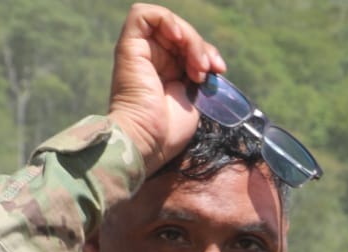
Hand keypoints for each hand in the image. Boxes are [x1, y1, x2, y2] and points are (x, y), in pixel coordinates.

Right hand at [107, 4, 225, 173]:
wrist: (150, 140)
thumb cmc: (169, 129)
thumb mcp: (194, 96)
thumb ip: (200, 74)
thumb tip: (214, 64)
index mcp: (166, 70)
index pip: (189, 46)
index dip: (207, 53)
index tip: (218, 71)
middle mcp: (152, 58)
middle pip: (181, 34)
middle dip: (202, 47)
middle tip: (208, 71)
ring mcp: (140, 51)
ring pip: (168, 23)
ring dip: (190, 39)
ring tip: (198, 66)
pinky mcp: (129, 46)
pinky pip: (144, 15)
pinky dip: (167, 20)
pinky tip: (179, 37)